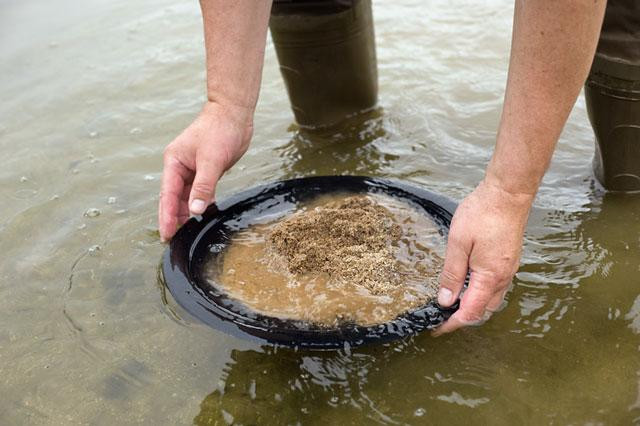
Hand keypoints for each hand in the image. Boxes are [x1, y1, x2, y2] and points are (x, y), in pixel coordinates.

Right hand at [159, 101, 253, 240]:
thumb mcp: (212, 160)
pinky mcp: (206, 171)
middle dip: (174, 219)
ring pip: (187, 197)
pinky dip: (201, 204)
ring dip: (187, 214)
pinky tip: (203, 217)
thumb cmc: (220, 130)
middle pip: (174, 199)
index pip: (167, 195)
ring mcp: (192, 169)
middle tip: (174, 241)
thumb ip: (203, 186)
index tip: (166, 235)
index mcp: (174, 162)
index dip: (166, 217)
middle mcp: (179, 167)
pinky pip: (200, 192)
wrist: (234, 114)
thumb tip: (194, 210)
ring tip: (187, 234)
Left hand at [432, 179, 533, 335]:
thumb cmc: (482, 214)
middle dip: (463, 318)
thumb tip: (445, 300)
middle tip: (442, 318)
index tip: (437, 329)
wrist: (508, 194)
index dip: (452, 323)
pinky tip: (468, 286)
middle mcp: (504, 277)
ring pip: (492, 299)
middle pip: (484, 310)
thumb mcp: (458, 244)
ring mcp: (509, 269)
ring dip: (473, 306)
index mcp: (490, 277)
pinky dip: (481, 293)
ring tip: (452, 305)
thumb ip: (452, 274)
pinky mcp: (510, 260)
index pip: (470, 312)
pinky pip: (496, 286)